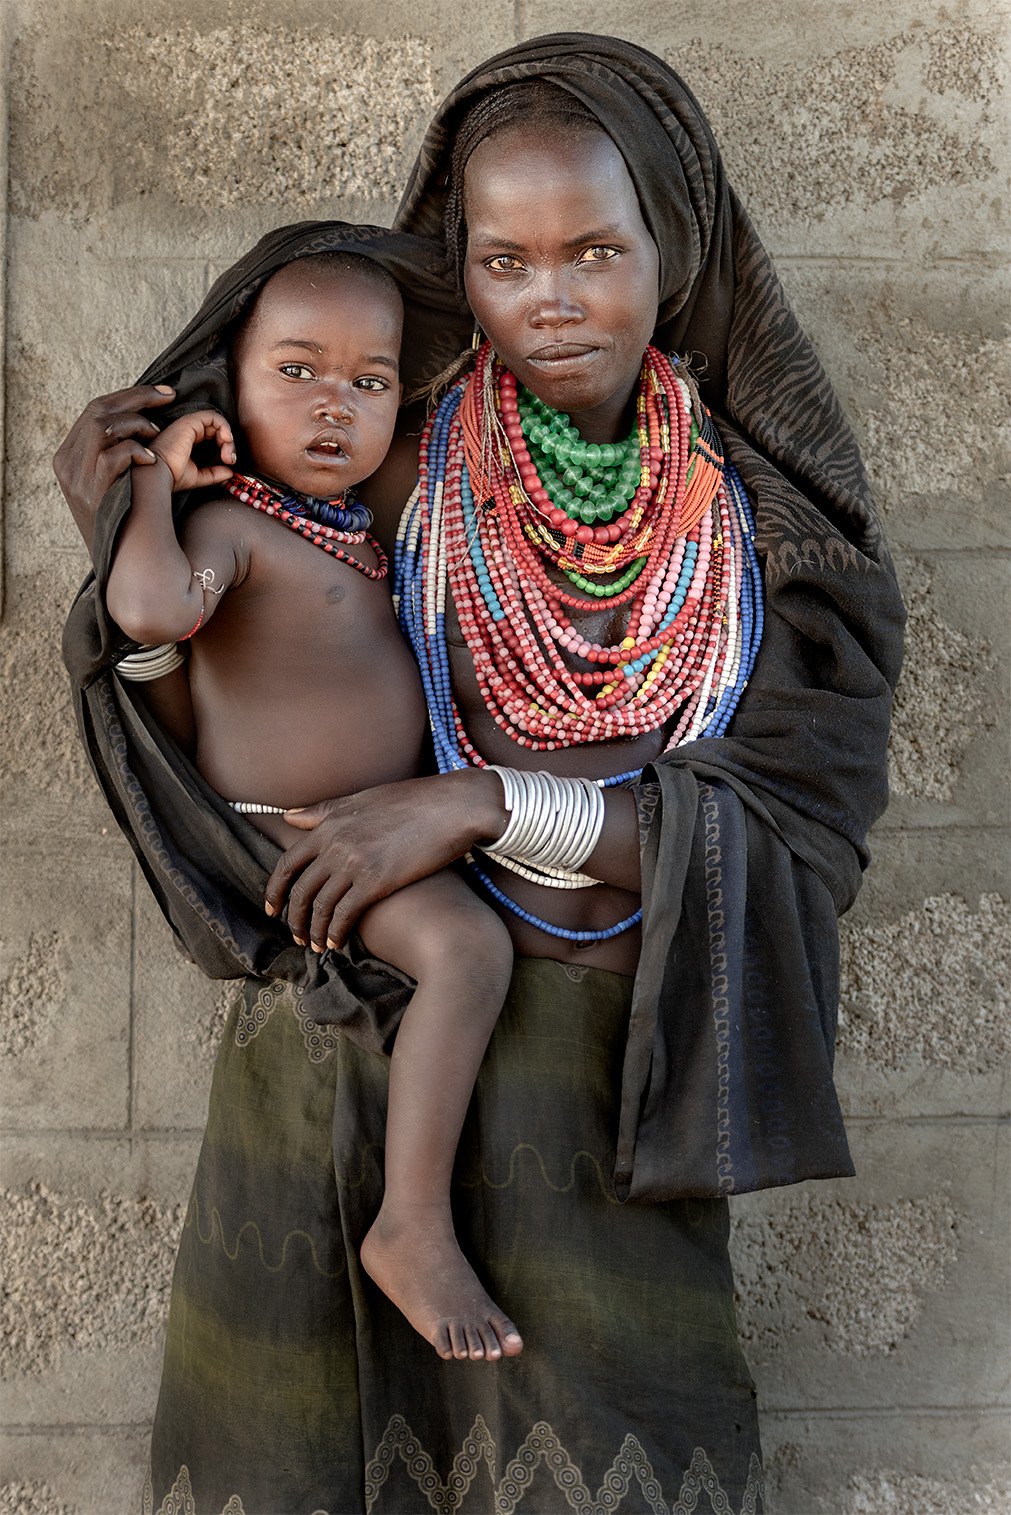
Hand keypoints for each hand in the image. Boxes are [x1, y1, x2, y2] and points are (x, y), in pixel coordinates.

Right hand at [53, 384, 177, 555]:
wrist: (116, 561)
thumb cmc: (120, 520)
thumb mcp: (106, 484)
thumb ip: (112, 455)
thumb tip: (135, 425)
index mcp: (67, 456)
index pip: (94, 410)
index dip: (128, 396)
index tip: (159, 393)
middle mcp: (67, 463)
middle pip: (98, 411)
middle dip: (136, 399)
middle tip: (168, 396)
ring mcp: (77, 478)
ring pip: (102, 427)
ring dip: (136, 424)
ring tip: (157, 434)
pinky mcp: (93, 492)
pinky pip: (112, 457)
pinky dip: (134, 451)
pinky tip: (151, 458)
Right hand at [150, 411, 235, 492]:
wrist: (159, 475)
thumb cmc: (171, 476)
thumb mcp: (198, 476)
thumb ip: (214, 474)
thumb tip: (230, 473)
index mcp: (187, 439)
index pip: (211, 435)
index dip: (224, 446)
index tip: (228, 462)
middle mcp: (186, 429)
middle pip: (216, 428)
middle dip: (228, 443)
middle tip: (230, 460)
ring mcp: (187, 424)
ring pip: (216, 422)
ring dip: (227, 437)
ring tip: (227, 454)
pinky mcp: (189, 422)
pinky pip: (213, 417)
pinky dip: (224, 426)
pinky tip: (226, 440)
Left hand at [264, 771, 505, 951]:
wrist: (454, 807)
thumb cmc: (414, 801)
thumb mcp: (363, 799)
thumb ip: (324, 811)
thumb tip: (289, 816)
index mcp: (330, 823)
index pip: (289, 863)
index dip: (275, 890)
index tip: (273, 909)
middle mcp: (336, 843)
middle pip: (300, 890)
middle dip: (294, 918)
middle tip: (296, 936)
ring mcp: (355, 863)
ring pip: (320, 906)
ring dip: (314, 931)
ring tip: (316, 946)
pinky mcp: (376, 881)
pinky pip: (344, 915)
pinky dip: (335, 933)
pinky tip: (337, 944)